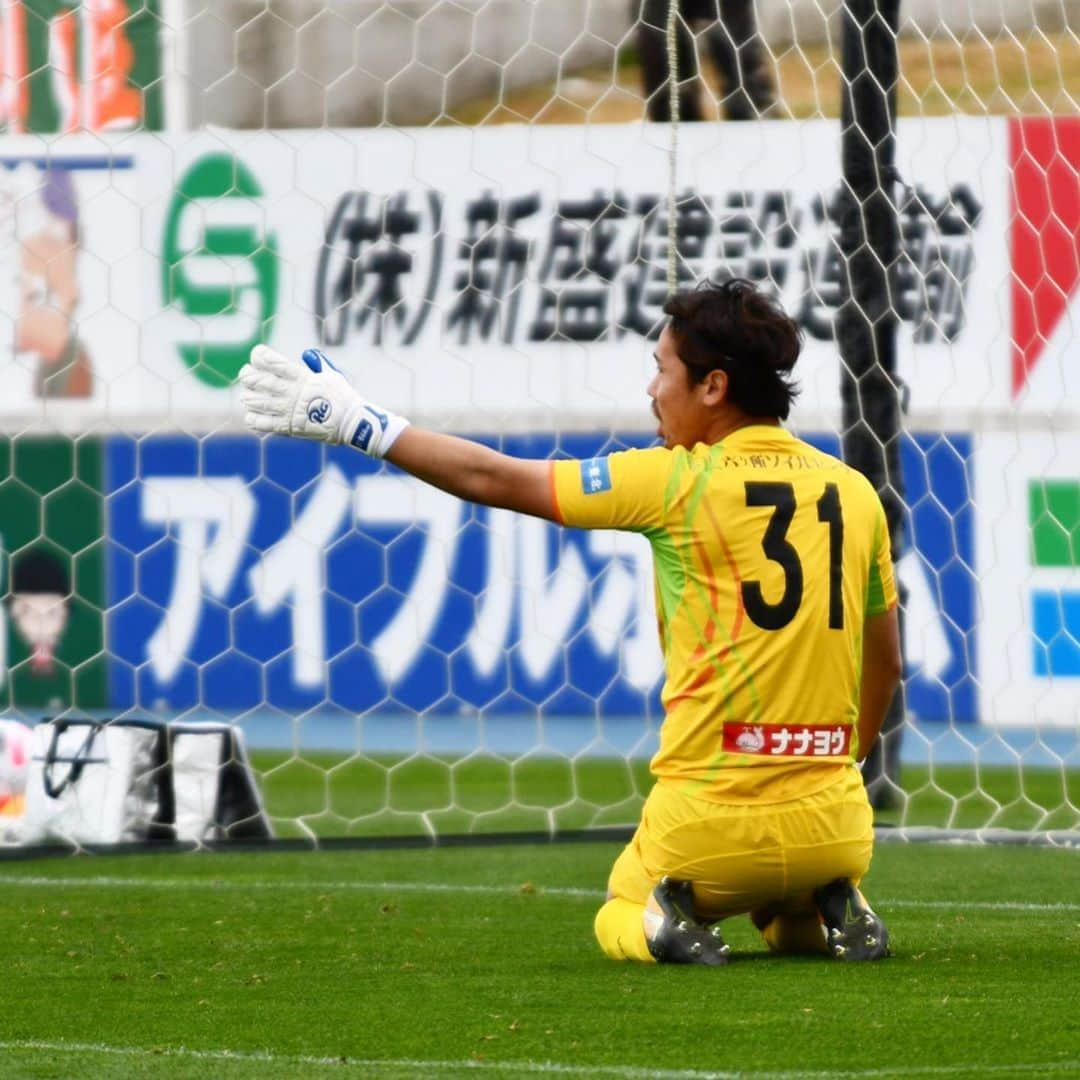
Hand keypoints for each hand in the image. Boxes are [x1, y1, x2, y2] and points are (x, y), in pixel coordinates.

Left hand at [239, 345, 367, 444]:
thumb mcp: (332, 374)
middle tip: (244, 374)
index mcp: (302, 377)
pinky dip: (255, 420)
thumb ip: (318, 363)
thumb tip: (307, 353)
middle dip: (250, 376)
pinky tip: (250, 417)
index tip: (256, 354)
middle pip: (264, 382)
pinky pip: (266, 424)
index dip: (262, 357)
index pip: (276, 363)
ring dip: (250, 398)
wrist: (351, 423)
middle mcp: (293, 392)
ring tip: (245, 396)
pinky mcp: (290, 427)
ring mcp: (290, 410)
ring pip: (261, 402)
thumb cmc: (343, 396)